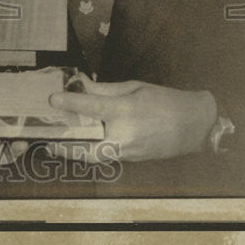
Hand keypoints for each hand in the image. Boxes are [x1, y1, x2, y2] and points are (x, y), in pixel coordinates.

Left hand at [46, 77, 216, 162]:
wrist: (195, 125)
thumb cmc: (165, 100)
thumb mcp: (134, 88)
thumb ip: (105, 89)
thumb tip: (82, 85)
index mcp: (126, 111)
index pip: (92, 106)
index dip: (70, 102)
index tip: (52, 99)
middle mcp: (126, 134)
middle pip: (87, 146)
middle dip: (66, 146)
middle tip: (50, 141)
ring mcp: (129, 150)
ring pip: (95, 155)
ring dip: (77, 151)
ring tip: (60, 144)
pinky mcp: (132, 158)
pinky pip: (107, 155)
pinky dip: (93, 150)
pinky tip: (84, 142)